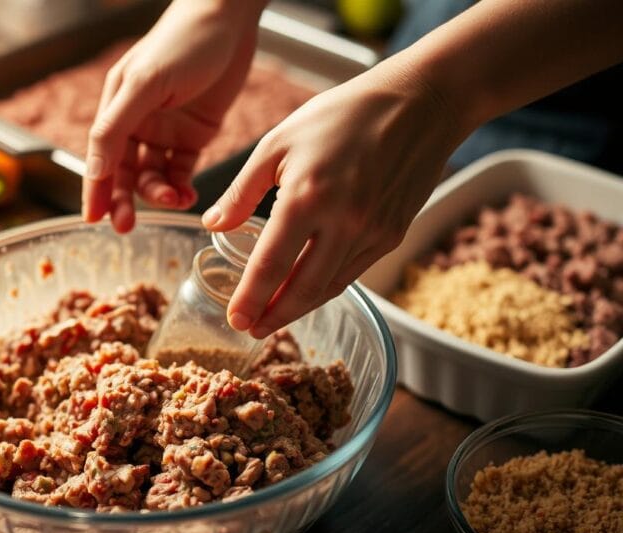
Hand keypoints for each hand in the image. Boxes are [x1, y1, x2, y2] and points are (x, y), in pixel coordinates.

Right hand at [82, 0, 265, 232]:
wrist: (229, 18)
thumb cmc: (183, 42)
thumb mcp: (145, 84)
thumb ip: (116, 128)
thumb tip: (95, 171)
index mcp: (117, 107)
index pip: (100, 156)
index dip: (95, 189)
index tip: (92, 219)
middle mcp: (138, 121)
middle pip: (124, 172)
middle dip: (124, 200)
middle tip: (127, 226)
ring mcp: (167, 130)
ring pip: (154, 175)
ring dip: (159, 193)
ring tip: (175, 198)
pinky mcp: (195, 134)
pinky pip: (182, 170)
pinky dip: (183, 186)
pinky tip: (187, 196)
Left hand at [203, 63, 467, 337]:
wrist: (420, 103)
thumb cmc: (342, 115)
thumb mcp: (278, 142)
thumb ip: (242, 190)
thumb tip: (212, 225)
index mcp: (306, 197)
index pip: (270, 265)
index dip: (250, 299)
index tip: (234, 319)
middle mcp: (343, 222)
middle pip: (302, 290)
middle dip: (273, 317)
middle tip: (250, 329)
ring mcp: (372, 232)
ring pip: (329, 287)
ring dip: (299, 309)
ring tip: (273, 318)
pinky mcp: (392, 235)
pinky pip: (352, 273)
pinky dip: (326, 287)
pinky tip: (307, 289)